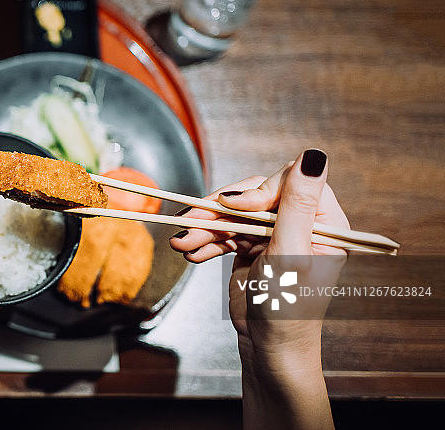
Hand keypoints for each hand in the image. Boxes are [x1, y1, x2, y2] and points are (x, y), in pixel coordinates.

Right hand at [169, 149, 348, 429]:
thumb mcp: (291, 253)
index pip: (287, 182)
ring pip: (234, 213)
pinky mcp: (252, 247)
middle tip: (191, 221)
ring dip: (205, 226)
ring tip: (182, 243)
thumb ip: (296, 206)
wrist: (268, 350)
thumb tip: (313, 155)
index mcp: (323, 221)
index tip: (232, 206)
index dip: (256, 190)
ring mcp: (274, 235)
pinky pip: (225, 231)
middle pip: (253, 194)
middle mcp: (300, 223)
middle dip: (220, 209)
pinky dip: (206, 240)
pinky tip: (191, 253)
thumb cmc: (288, 309)